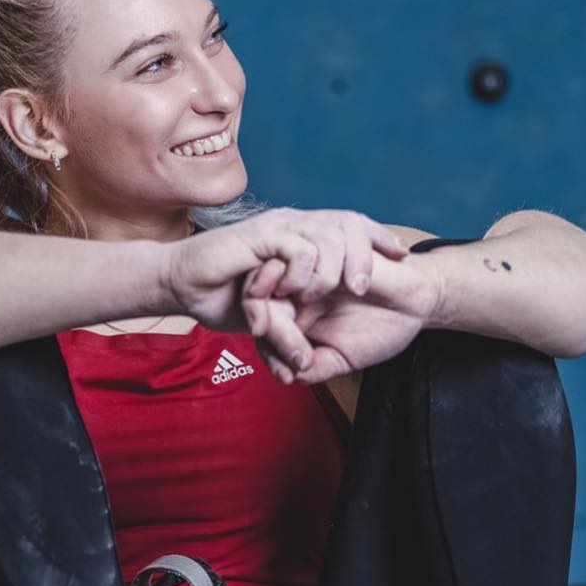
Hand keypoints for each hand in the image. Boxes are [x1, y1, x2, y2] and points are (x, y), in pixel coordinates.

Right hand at [163, 206, 410, 332]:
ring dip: (332, 269)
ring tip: (320, 296)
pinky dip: (302, 272)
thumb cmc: (220, 298)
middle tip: (364, 288)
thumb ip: (292, 330)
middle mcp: (294, 225)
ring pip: (329, 233)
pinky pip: (300, 247)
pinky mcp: (261, 235)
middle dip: (367, 253)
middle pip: (350, 222)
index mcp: (301, 237)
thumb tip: (309, 362)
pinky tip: (291, 291)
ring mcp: (279, 227)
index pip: (351, 227)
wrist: (181, 286)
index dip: (378, 238)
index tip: (403, 257)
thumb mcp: (269, 318)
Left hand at [241, 250, 442, 382]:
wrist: (417, 302)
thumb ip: (312, 367)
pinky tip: (350, 290)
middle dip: (273, 330)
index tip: (287, 371)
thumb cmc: (380, 327)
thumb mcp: (341, 358)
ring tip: (315, 331)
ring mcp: (311, 260)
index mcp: (289, 306)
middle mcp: (293, 282)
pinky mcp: (334, 241)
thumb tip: (287, 374)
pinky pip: (314, 250)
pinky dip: (321, 274)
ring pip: (278, 272)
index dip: (266, 346)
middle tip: (301, 357)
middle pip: (256, 294)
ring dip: (294, 304)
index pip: (257, 319)